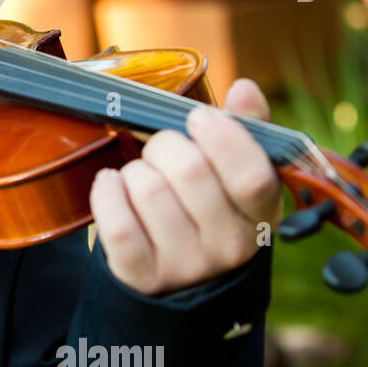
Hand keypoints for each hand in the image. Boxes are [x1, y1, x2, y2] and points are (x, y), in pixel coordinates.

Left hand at [88, 78, 283, 295]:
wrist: (175, 277)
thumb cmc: (206, 209)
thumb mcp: (235, 175)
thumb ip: (246, 130)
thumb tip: (245, 89)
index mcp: (261, 215)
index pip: (251, 176)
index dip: (222, 137)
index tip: (198, 117)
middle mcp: (230, 247)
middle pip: (190, 171)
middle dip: (165, 146)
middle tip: (161, 150)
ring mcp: (187, 265)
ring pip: (149, 191)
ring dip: (135, 170)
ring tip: (141, 175)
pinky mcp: (143, 276)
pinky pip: (117, 224)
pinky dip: (106, 193)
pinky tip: (111, 185)